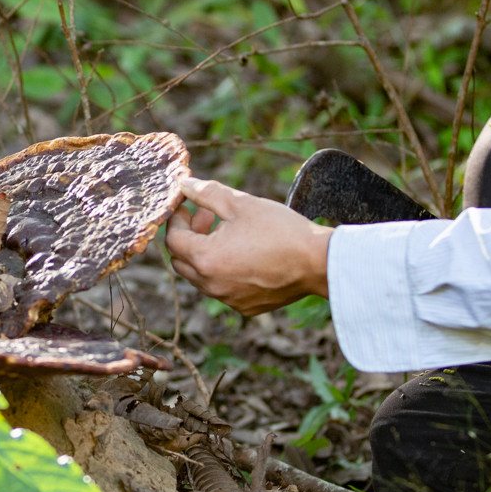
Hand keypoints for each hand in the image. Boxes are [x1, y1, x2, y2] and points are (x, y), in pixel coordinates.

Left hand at [164, 176, 331, 315]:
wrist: (317, 262)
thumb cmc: (280, 229)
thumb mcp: (241, 204)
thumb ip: (206, 193)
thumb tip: (183, 184)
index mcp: (206, 259)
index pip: (173, 239)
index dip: (177, 219)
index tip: (187, 204)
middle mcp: (212, 285)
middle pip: (181, 261)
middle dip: (188, 236)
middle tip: (207, 216)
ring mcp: (228, 299)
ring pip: (201, 277)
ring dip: (205, 254)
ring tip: (228, 232)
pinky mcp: (246, 307)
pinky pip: (222, 289)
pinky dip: (223, 271)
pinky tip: (244, 254)